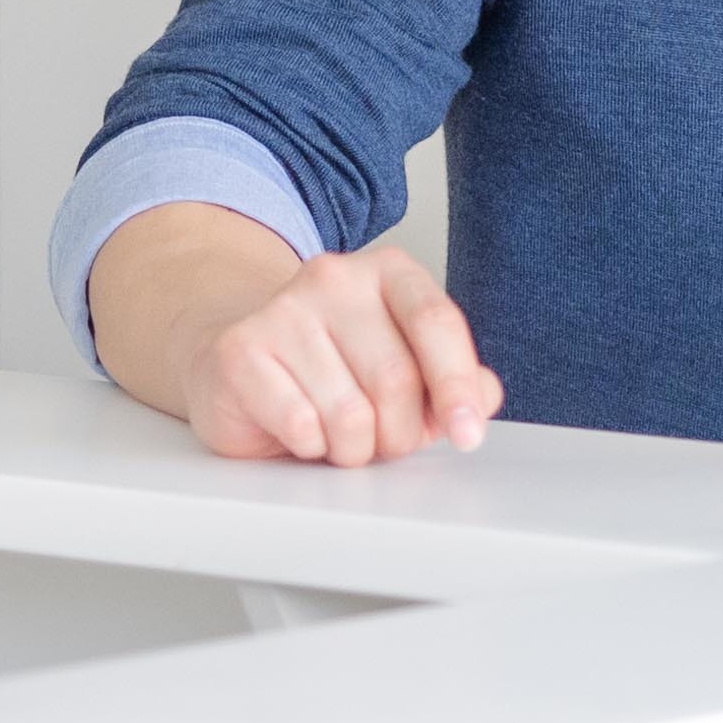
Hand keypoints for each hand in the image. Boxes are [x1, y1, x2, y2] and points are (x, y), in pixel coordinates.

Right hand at [95, 206, 497, 466]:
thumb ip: (454, 380)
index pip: (436, 323)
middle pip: (396, 379)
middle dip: (399, 435)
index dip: (457, 386)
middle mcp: (335, 278)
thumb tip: (483, 395)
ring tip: (338, 437)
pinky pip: (301, 424)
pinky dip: (309, 446)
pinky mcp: (240, 348)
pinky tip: (300, 429)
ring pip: (349, 413)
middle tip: (383, 444)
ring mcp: (283, 308)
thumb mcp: (404, 370)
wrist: (238, 362)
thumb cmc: (333, 371)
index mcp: (388, 273)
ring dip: (353, 449)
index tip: (468, 435)